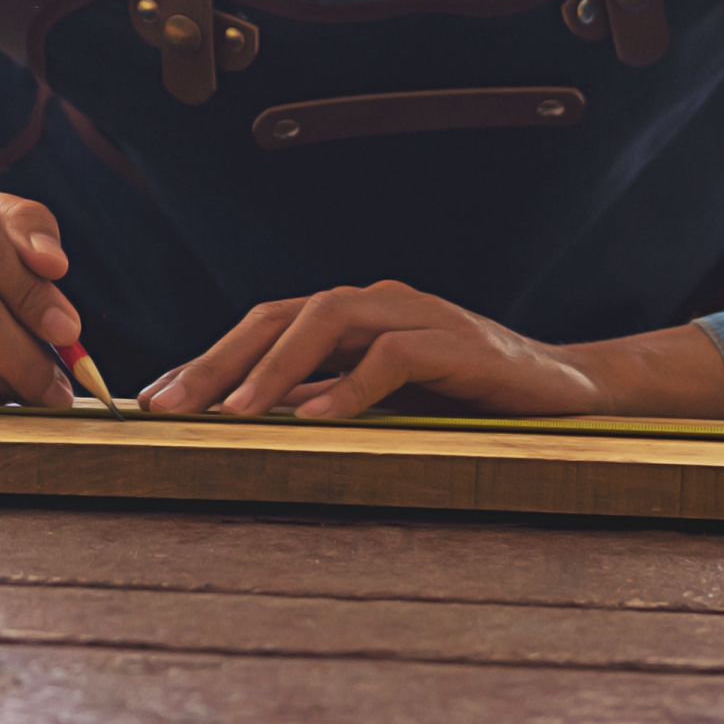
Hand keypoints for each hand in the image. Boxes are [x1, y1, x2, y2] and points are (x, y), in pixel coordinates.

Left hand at [139, 283, 723, 422]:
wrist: (566, 388)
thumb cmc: (471, 394)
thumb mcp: (387, 401)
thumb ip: (330, 400)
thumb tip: (262, 422)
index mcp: (353, 314)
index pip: (266, 324)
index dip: (210, 357)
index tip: (157, 397)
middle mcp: (376, 301)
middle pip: (280, 314)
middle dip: (218, 359)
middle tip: (169, 404)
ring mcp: (416, 314)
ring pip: (327, 319)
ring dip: (274, 368)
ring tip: (235, 414)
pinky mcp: (457, 343)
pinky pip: (393, 356)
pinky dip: (353, 385)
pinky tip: (320, 419)